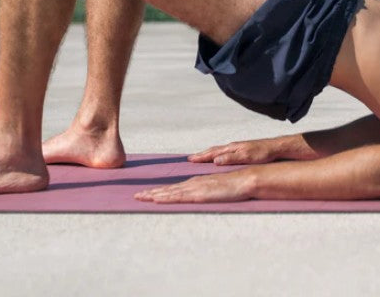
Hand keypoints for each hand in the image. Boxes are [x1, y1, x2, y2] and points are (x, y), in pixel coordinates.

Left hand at [134, 169, 255, 203]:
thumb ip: (206, 193)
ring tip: (140, 197)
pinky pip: (178, 196)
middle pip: (168, 189)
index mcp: (195, 183)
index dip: (160, 191)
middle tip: (136, 196)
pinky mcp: (198, 194)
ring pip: (169, 192)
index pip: (174, 188)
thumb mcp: (216, 190)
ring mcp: (194, 188)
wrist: (243, 181)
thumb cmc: (232, 187)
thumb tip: (199, 197)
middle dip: (151, 192)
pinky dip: (166, 197)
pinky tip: (157, 198)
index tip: (147, 193)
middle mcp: (192, 184)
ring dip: (154, 194)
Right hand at [188, 137, 281, 164]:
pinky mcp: (242, 150)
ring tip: (201, 157)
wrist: (276, 147)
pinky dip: (217, 154)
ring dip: (209, 154)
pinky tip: (218, 157)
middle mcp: (232, 146)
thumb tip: (215, 160)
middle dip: (202, 154)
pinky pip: (225, 152)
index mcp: (232, 148)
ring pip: (219, 150)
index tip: (191, 159)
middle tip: (191, 158)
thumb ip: (231, 158)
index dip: (201, 157)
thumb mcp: (246, 157)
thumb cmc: (263, 153)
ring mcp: (237, 147)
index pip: (213, 152)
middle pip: (213, 150)